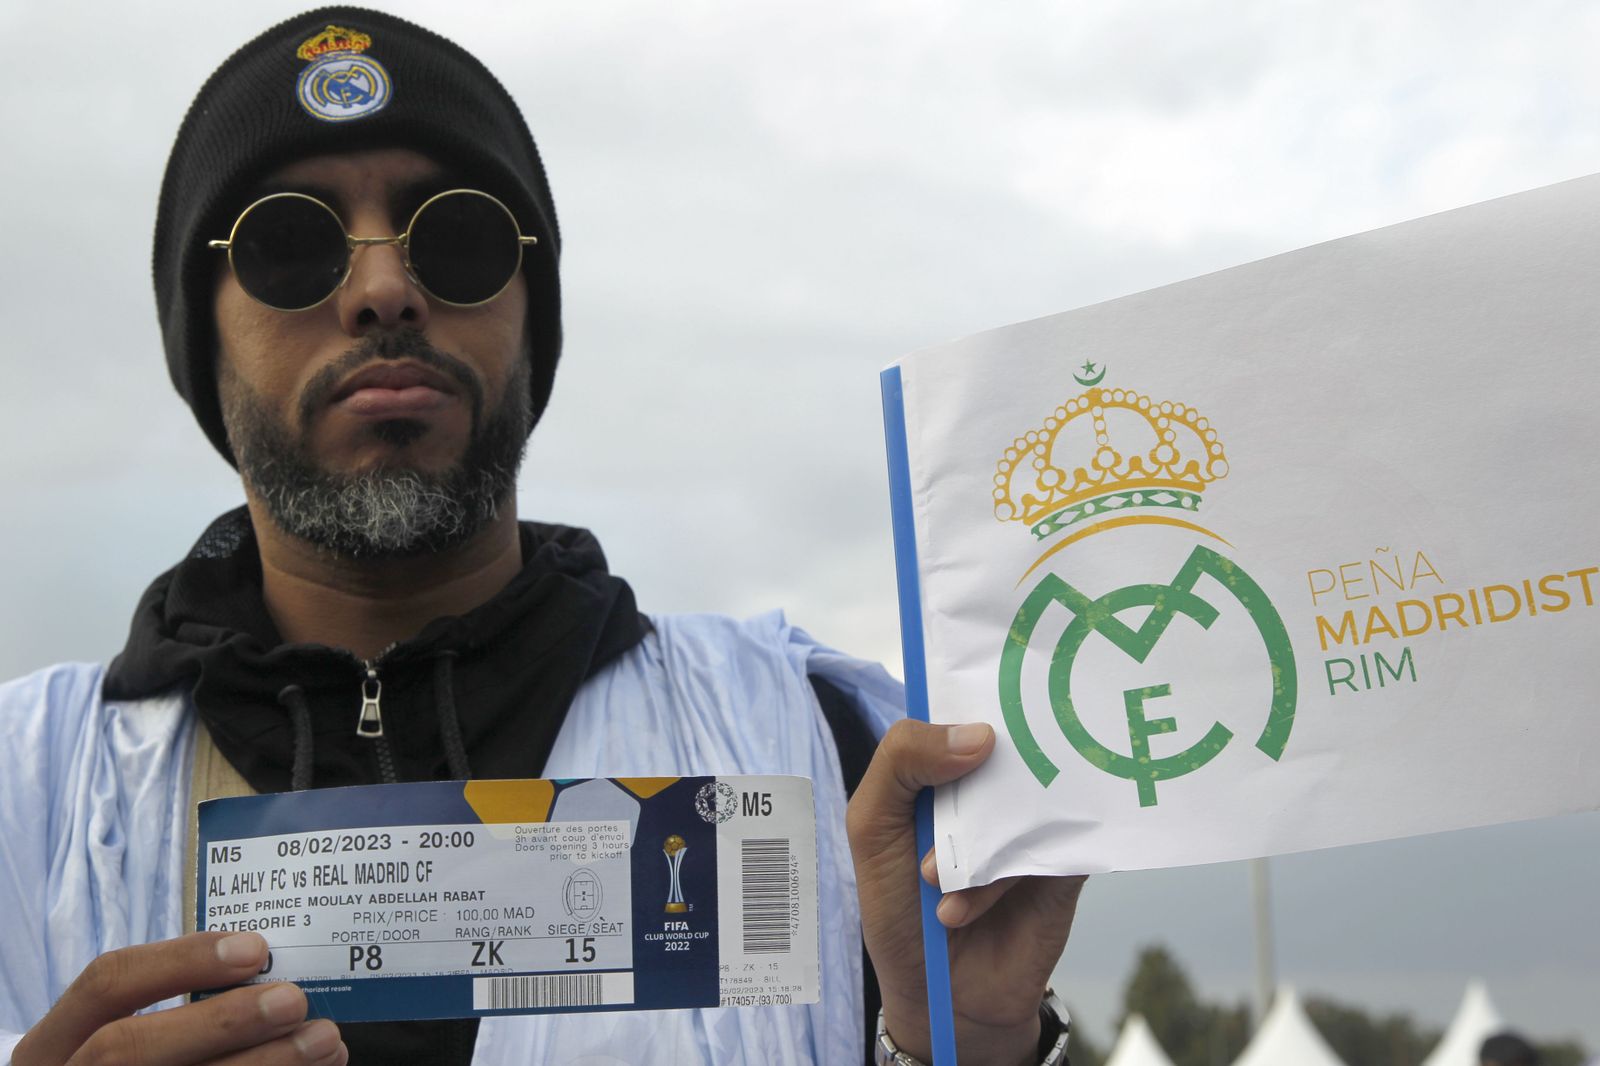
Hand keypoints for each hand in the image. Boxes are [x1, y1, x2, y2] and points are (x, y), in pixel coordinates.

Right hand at [13, 931, 345, 1065]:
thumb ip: (180, 1007)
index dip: (181, 961)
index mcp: (55, 1043)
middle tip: (294, 1001)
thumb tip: (269, 967)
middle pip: (129, 1047)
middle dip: (220, 1022)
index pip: (107, 983)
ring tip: (325, 1044)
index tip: (256, 949)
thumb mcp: (123, 1034)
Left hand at [847, 720, 1085, 1065]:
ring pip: (1029, 799)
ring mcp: (1031, 823)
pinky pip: (1055, 845)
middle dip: (969, 789)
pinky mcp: (1064, 863)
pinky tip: (963, 910)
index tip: (974, 697)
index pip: (965, 708)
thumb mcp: (872, 826)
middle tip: (933, 846)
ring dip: (975, 855)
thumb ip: (901, 763)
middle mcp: (993, 787)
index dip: (972, 694)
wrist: (943, 998)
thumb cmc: (898, 907)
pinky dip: (1006, 878)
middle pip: (1009, 745)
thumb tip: (978, 733)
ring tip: (939, 900)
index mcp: (945, 765)